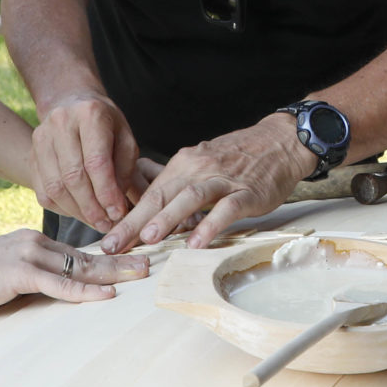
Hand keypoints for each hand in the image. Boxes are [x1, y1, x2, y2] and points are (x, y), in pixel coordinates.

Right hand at [0, 229, 147, 313]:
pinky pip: (60, 284)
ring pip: (81, 266)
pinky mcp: (20, 273)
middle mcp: (37, 243)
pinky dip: (85, 291)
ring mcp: (30, 255)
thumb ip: (32, 275)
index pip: (80, 251)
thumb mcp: (7, 271)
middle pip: (88, 255)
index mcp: (35, 242)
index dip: (109, 256)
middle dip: (122, 261)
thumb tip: (55, 288)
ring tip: (141, 276)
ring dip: (114, 273)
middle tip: (151, 264)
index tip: (134, 260)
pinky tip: (107, 295)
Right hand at [31, 93, 141, 233]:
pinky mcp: (31, 155)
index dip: (107, 192)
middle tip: (107, 224)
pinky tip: (79, 213)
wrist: (72, 104)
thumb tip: (117, 207)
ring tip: (96, 222)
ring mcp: (41, 138)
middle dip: (92, 207)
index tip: (118, 213)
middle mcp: (61, 123)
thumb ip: (125, 171)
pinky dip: (62, 208)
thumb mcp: (125, 139)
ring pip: (55, 187)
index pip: (96, 162)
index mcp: (90, 114)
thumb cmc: (106, 126)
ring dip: (77, 211)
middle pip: (73, 176)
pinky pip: (43, 191)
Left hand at [102, 113, 312, 251]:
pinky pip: (226, 208)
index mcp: (183, 165)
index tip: (107, 240)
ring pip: (190, 198)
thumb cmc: (238, 158)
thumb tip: (145, 203)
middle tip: (114, 245)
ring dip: (168, 218)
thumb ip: (175, 184)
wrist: (279, 141)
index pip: (149, 194)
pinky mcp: (247, 192)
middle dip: (134, 222)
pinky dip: (210, 225)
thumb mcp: (200, 164)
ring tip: (149, 238)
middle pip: (161, 196)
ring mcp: (223, 180)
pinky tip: (197, 243)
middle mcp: (198, 169)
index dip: (126, 218)